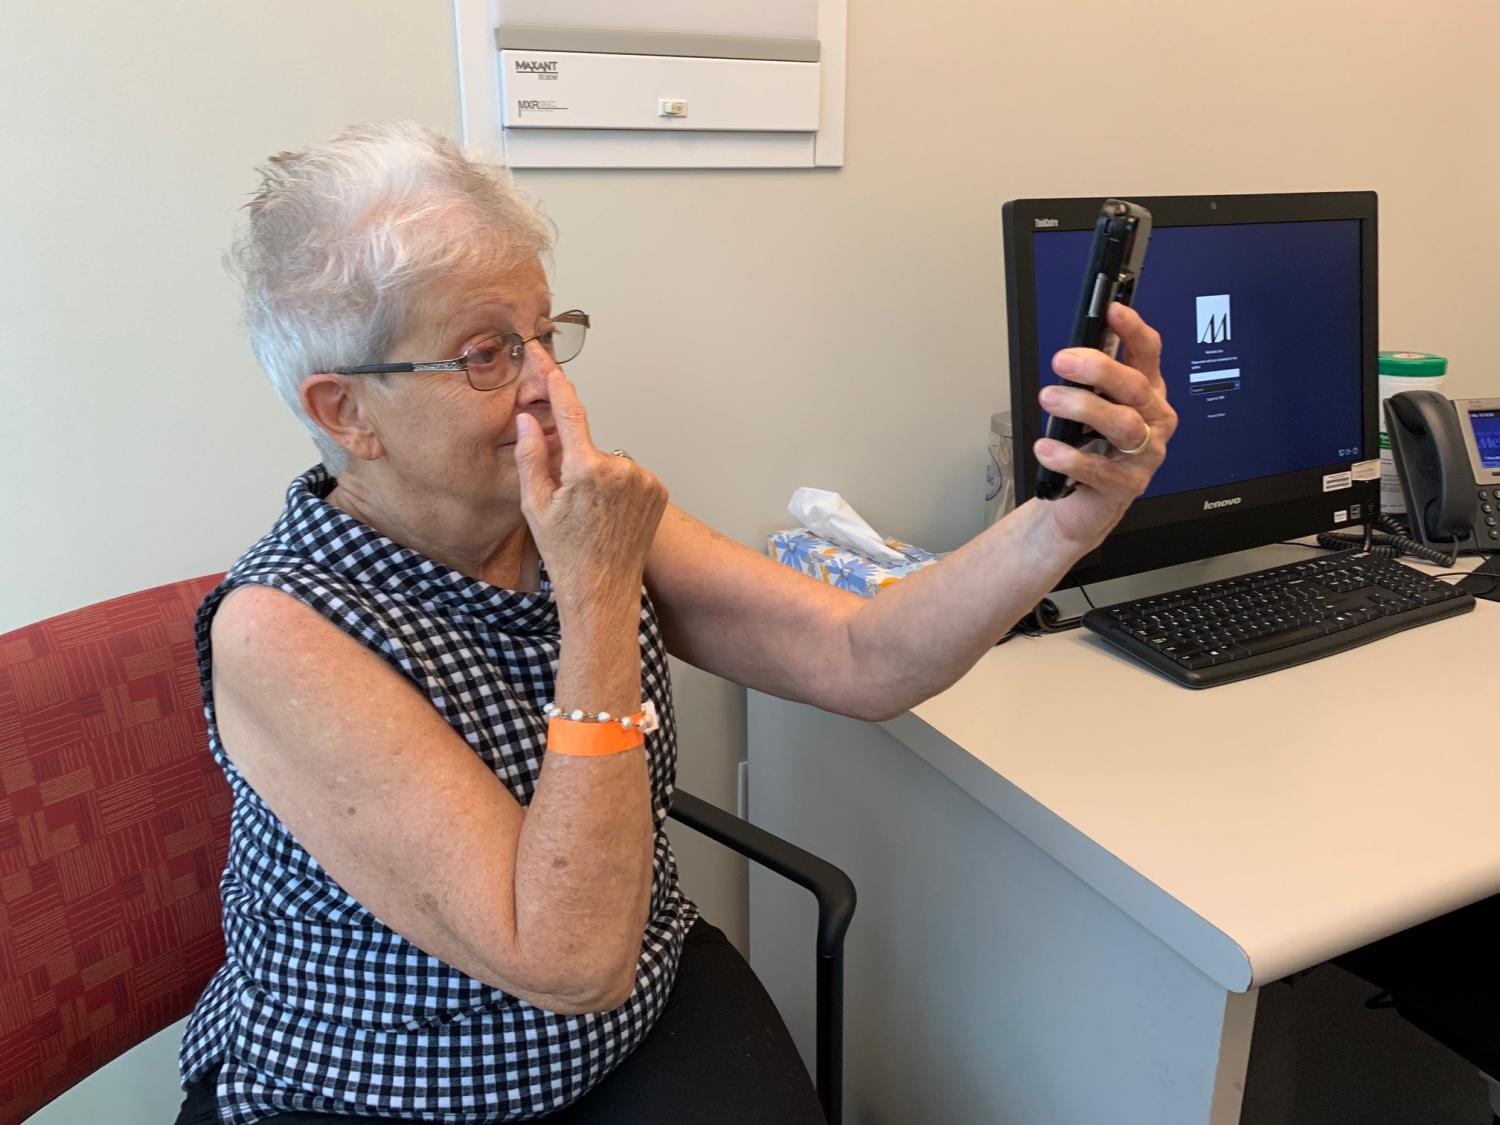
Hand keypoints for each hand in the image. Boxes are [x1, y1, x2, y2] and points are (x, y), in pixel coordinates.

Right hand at [513, 370, 667, 613]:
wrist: (603, 591)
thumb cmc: (566, 555)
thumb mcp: (535, 507)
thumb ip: (531, 456)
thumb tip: (527, 418)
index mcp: (586, 469)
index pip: (569, 410)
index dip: (555, 381)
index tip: (545, 357)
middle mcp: (621, 469)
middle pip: (590, 446)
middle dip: (577, 463)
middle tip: (570, 503)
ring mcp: (644, 479)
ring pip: (611, 463)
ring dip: (600, 478)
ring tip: (593, 515)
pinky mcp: (658, 490)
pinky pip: (631, 476)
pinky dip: (620, 488)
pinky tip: (611, 516)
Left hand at [1034, 302, 1176, 548]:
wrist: (1084, 503)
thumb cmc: (1089, 448)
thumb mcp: (1090, 409)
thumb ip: (1089, 382)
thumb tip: (1071, 354)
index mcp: (1147, 394)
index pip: (1148, 354)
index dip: (1134, 331)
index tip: (1112, 311)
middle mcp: (1152, 421)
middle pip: (1136, 387)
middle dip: (1099, 369)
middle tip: (1063, 360)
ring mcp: (1144, 455)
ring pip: (1123, 424)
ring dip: (1083, 407)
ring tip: (1049, 399)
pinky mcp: (1126, 486)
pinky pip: (1099, 469)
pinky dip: (1068, 456)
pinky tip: (1045, 448)